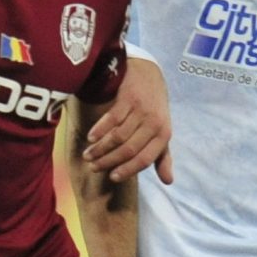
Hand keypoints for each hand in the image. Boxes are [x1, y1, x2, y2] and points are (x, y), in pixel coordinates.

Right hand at [83, 56, 172, 183]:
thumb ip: (163, 157)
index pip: (145, 159)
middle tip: (93, 167)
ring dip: (100, 148)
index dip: (128, 170)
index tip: (112, 177)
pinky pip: (111, 119)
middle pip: (128, 149)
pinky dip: (99, 130)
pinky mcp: (128, 98)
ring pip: (118, 136)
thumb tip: (168, 181)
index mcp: (164, 135)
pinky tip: (90, 138)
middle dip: (108, 161)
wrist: (149, 75)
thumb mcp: (163, 132)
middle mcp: (154, 123)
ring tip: (87, 155)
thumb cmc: (155, 109)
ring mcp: (141, 110)